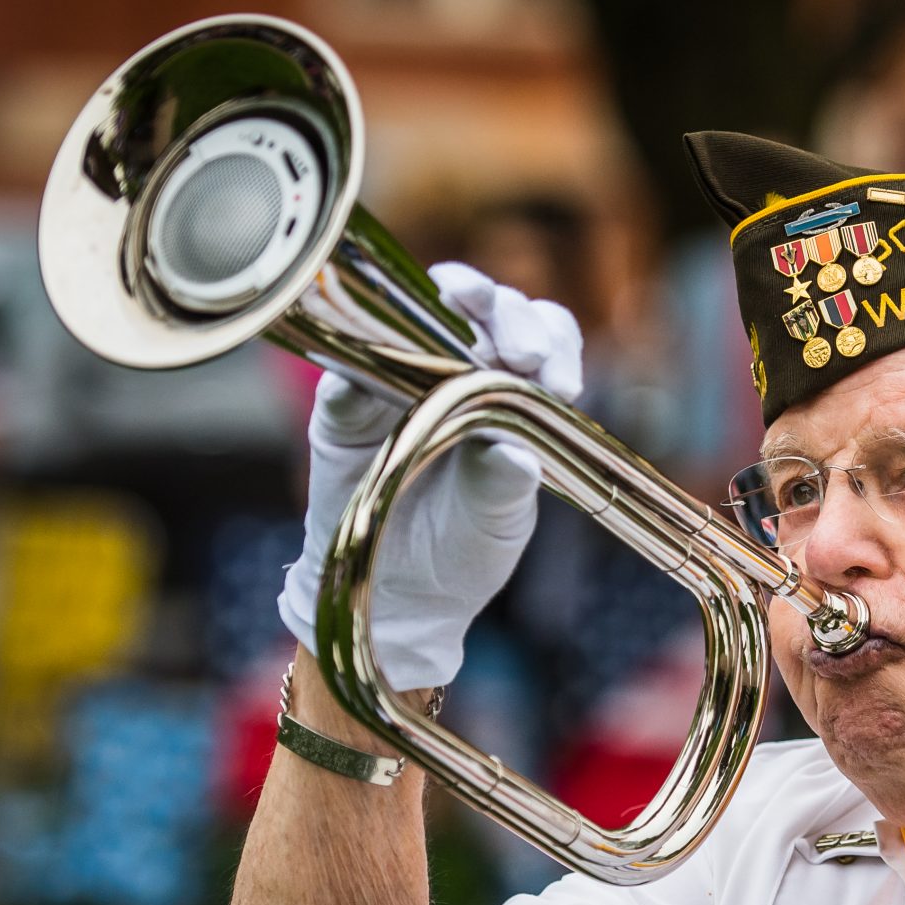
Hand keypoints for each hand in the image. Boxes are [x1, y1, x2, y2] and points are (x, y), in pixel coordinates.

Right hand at [276, 262, 583, 688]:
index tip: (559, 385)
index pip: (542, 338)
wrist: (396, 595)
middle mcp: (461, 369)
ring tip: (458, 320)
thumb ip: (505, 484)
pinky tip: (379, 365)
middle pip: (487, 311)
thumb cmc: (461, 549)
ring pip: (417, 316)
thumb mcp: (496, 522)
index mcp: (515, 391)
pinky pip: (348, 360)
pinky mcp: (345, 400)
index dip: (551, 343)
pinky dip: (363, 350)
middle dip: (506, 314)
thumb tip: (515, 453)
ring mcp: (400, 377)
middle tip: (522, 354)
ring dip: (436, 309)